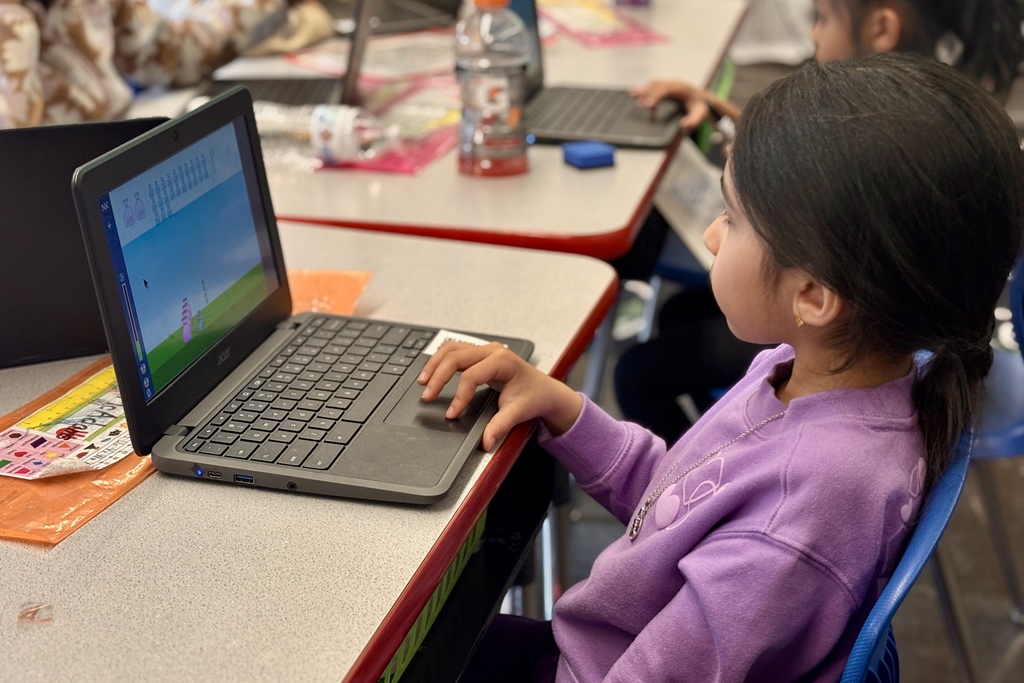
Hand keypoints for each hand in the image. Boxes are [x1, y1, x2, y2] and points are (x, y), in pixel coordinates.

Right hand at [417, 342, 583, 449]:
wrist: (546, 390)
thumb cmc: (535, 396)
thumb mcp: (518, 412)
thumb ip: (500, 426)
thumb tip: (486, 441)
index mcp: (503, 361)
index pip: (471, 376)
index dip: (459, 396)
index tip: (452, 414)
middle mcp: (492, 351)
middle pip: (455, 357)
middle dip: (438, 376)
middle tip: (427, 395)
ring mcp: (486, 350)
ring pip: (452, 349)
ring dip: (435, 364)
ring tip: (423, 381)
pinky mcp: (481, 355)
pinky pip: (456, 352)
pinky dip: (441, 362)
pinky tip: (433, 373)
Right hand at [628, 79, 712, 132]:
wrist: (703, 100)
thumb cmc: (701, 107)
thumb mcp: (701, 115)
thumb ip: (694, 121)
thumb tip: (684, 125)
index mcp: (682, 89)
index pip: (666, 90)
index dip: (655, 97)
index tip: (647, 105)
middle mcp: (674, 84)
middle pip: (657, 85)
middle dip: (645, 92)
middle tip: (636, 101)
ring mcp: (669, 85)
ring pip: (653, 84)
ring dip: (643, 89)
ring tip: (632, 95)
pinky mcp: (665, 87)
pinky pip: (653, 86)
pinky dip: (644, 90)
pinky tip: (635, 94)